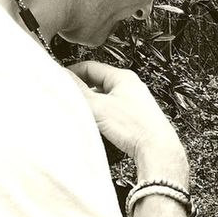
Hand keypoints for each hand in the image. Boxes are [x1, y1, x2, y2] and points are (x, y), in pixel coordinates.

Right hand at [67, 62, 187, 183]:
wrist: (157, 150)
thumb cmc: (135, 127)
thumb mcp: (99, 106)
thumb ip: (78, 90)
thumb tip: (62, 77)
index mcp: (123, 77)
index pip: (90, 66)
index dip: (72, 73)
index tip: (60, 82)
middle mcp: (131, 87)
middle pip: (97, 82)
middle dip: (81, 90)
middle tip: (69, 99)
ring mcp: (134, 102)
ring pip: (104, 98)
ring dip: (92, 105)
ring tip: (84, 114)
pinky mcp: (135, 118)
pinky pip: (112, 111)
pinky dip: (102, 115)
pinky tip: (98, 126)